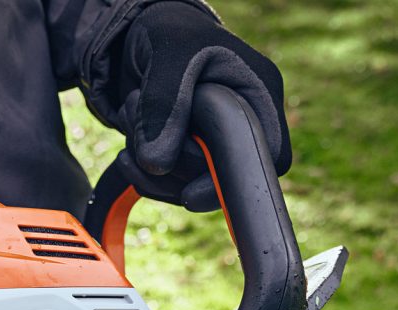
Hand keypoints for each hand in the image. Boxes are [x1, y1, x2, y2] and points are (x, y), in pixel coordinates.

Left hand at [113, 1, 289, 209]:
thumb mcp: (168, 52)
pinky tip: (128, 151)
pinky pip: (169, 186)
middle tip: (137, 113)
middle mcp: (243, 123)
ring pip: (190, 186)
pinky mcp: (188, 154)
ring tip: (131, 112)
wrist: (139, 35)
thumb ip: (164, 104)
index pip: (270, 156)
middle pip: (222, 179)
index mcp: (258, 94)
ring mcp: (214, 143)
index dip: (234, 180)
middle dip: (173, 162)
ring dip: (151, 167)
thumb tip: (158, 163)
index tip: (190, 190)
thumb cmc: (167, 30)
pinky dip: (143, 175)